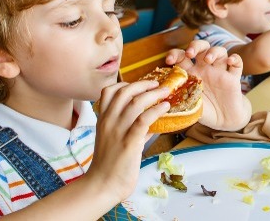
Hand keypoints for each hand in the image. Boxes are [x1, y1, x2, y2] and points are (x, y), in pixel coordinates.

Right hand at [88, 81, 170, 201]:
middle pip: (124, 92)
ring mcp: (118, 131)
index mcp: (103, 120)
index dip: (125, 84)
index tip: (140, 84)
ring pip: (136, 102)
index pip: (109, 92)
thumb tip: (151, 123)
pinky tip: (165, 107)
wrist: (102, 186)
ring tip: (166, 92)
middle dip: (143, 84)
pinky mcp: (129, 142)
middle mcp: (108, 122)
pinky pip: (143, 120)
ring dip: (154, 94)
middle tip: (157, 84)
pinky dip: (156, 110)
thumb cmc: (110, 165)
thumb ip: (132, 130)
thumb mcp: (116, 141)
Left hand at [166, 41, 250, 130]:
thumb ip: (175, 101)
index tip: (169, 61)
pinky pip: (237, 63)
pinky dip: (235, 59)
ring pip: (220, 51)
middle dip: (195, 46)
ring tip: (208, 60)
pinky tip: (230, 62)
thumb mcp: (186, 106)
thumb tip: (157, 100)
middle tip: (190, 53)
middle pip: (201, 47)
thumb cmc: (204, 112)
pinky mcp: (234, 78)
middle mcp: (206, 69)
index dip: (175, 54)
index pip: (182, 56)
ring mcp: (220, 72)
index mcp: (192, 73)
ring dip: (213, 51)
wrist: (224, 121)